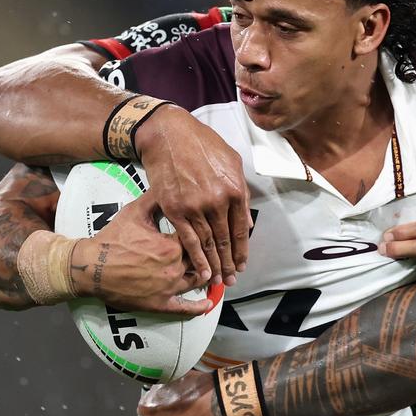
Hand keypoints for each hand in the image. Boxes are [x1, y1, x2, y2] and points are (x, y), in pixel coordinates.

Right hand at [70, 192, 210, 314]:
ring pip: (197, 280)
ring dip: (207, 275)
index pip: (198, 238)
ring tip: (216, 271)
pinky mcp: (160, 303)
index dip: (204, 233)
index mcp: (172, 245)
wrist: (90, 267)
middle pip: (200, 260)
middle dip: (207, 254)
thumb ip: (156, 198)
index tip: (210, 229)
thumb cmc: (112, 239)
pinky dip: (199, 306)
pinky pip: (184, 308)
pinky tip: (208, 302)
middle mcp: (174, 267)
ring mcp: (168, 287)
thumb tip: (170, 185)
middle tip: (218, 251)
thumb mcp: (135, 212)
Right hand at [135, 105, 251, 287]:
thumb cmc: (202, 144)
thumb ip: (241, 192)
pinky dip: (196, 258)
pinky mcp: (175, 209)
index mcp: (234, 189)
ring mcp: (195, 207)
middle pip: (225, 240)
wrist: (168, 135)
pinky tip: (201, 271)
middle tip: (232, 279)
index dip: (242, 250)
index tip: (242, 264)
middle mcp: (217, 201)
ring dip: (214, 265)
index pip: (242, 229)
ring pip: (208, 244)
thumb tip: (247, 220)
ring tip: (217, 281)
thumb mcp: (232, 162)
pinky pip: (188, 240)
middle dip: (229, 263)